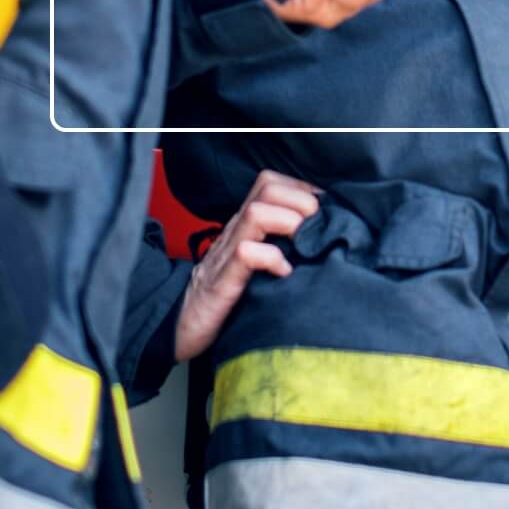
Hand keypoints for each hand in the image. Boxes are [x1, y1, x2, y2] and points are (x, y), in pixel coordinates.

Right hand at [173, 170, 319, 361]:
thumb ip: (279, 246)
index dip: (303, 189)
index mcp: (246, 225)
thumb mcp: (256, 264)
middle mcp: (236, 231)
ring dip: (289, 222)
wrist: (182, 325)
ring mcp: (227, 253)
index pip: (273, 184)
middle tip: (317, 226)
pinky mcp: (221, 280)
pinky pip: (246, 254)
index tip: (327, 209)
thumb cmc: (227, 295)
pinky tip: (285, 273)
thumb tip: (322, 239)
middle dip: (301, 200)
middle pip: (267, 187)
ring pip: (256, 213)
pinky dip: (273, 259)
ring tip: (304, 244)